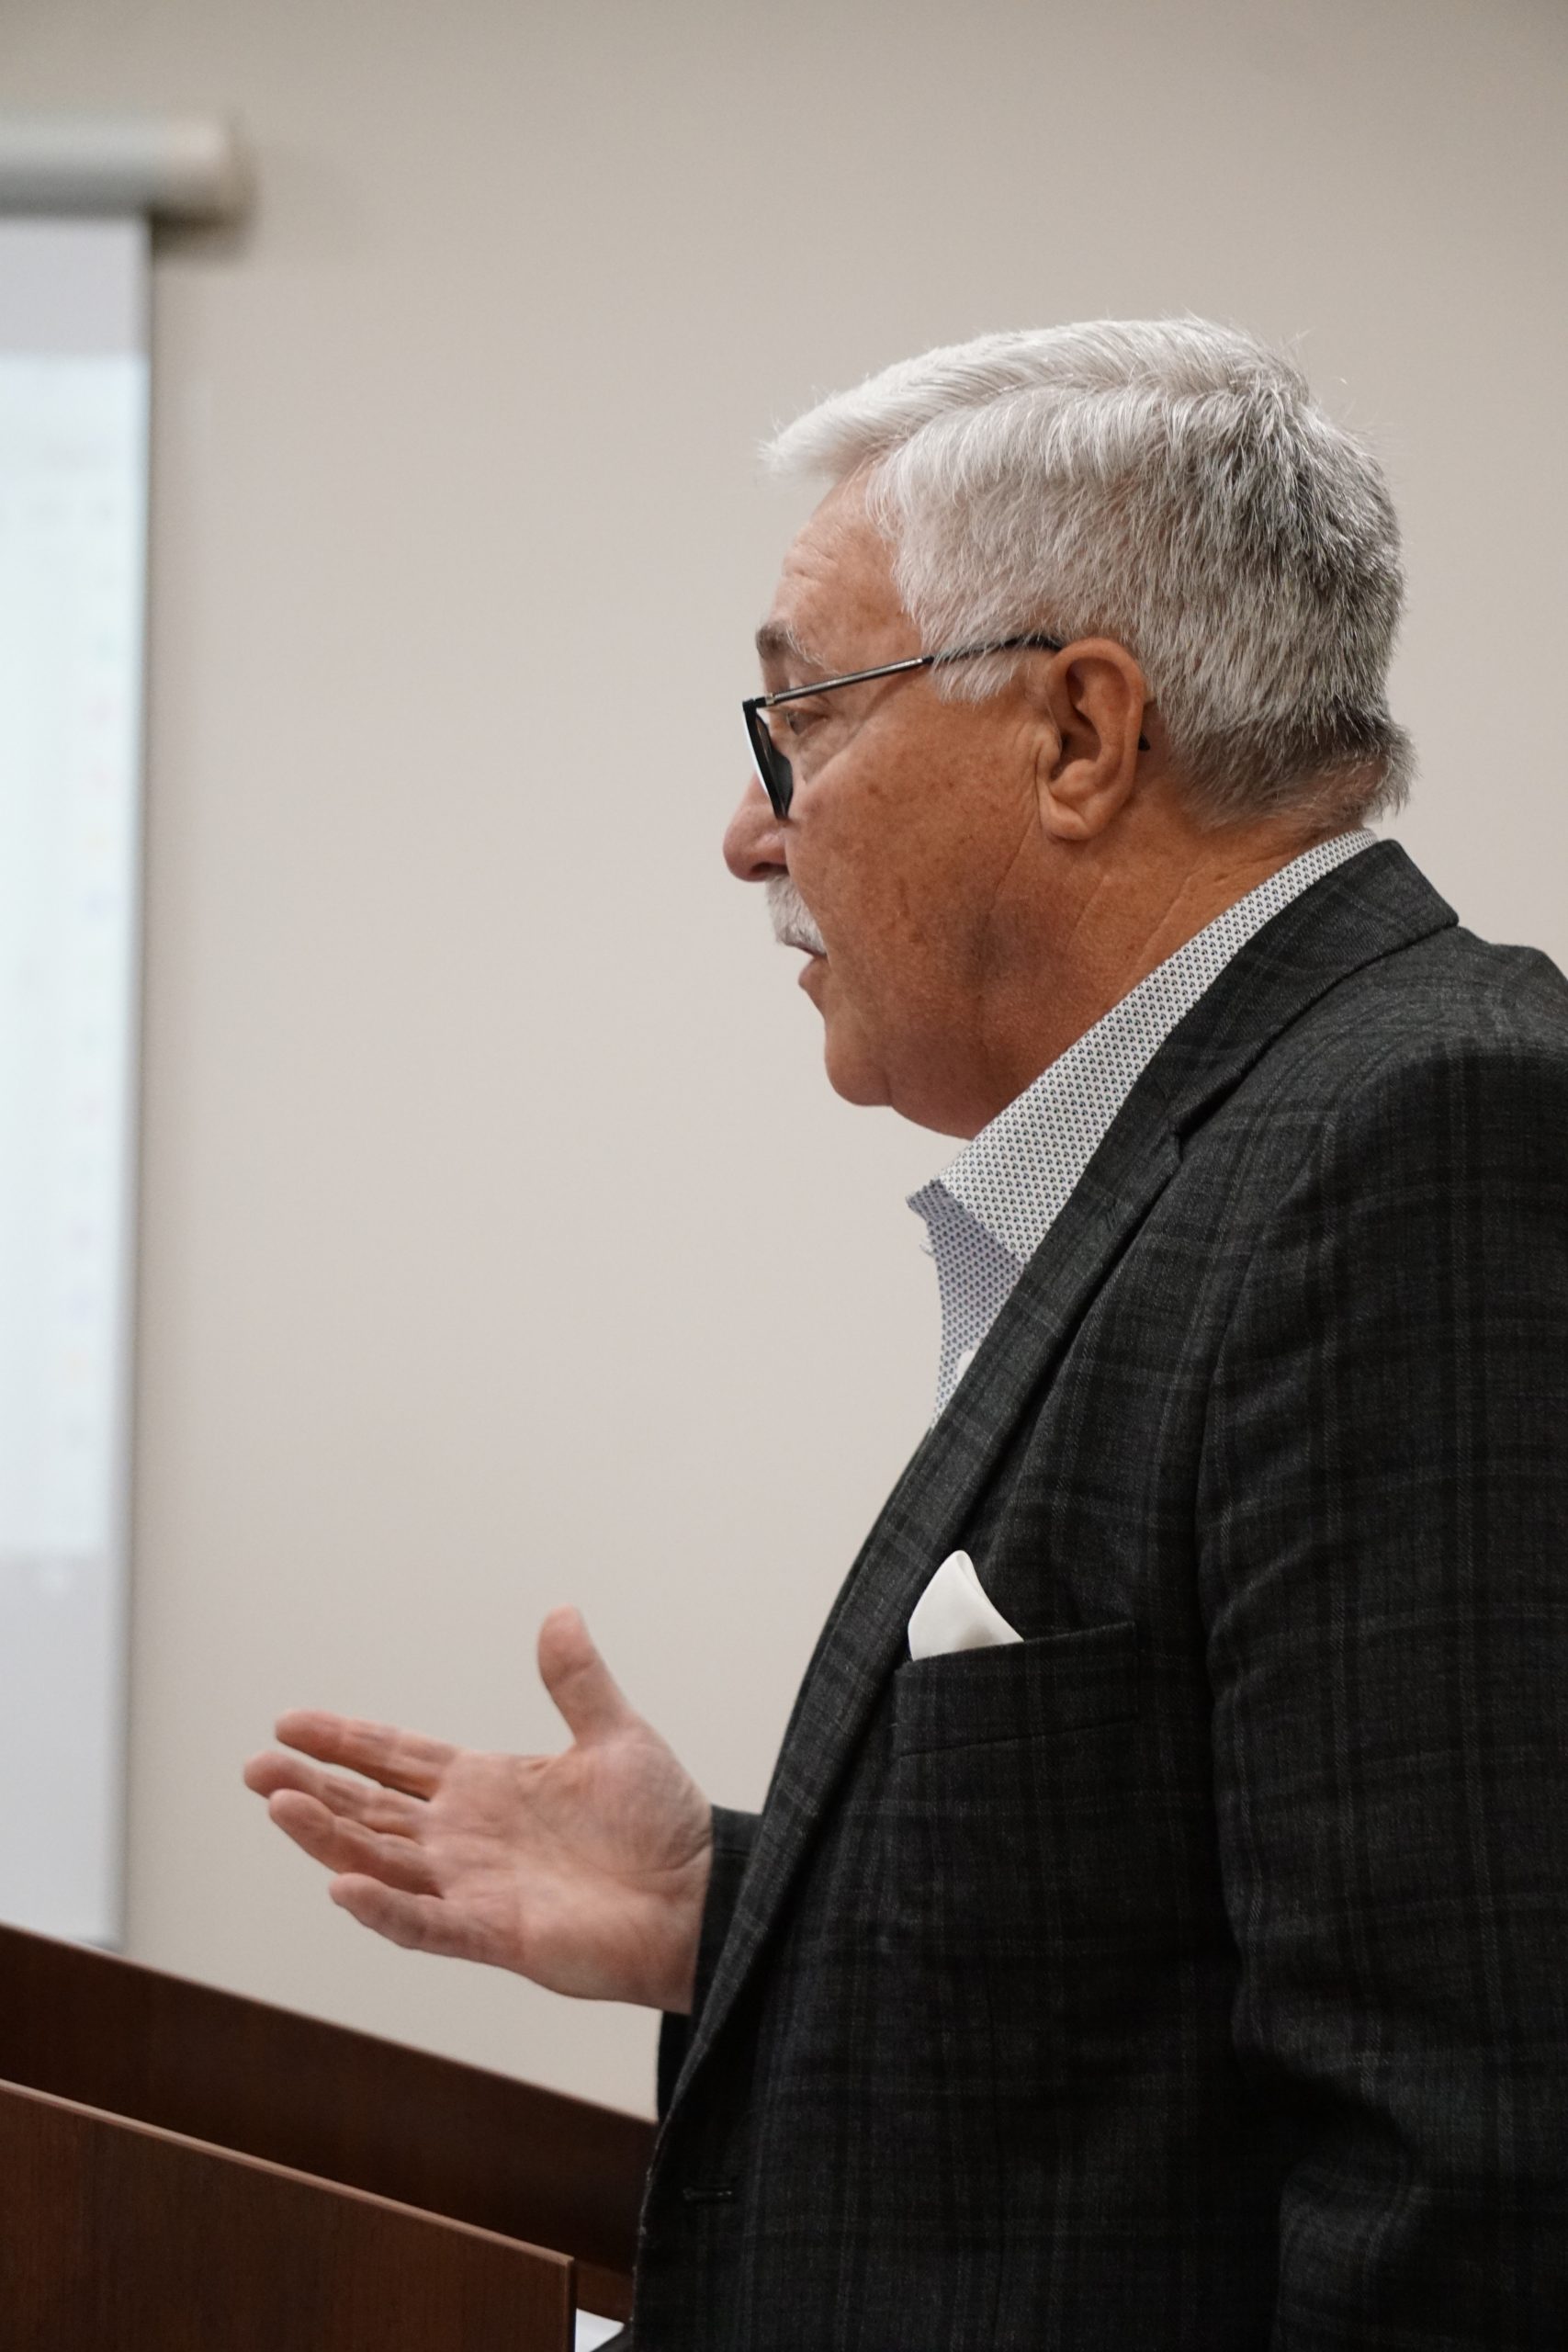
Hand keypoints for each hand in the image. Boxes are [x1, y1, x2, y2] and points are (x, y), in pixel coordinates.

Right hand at [242, 1606, 712, 2012]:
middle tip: (253, 1765)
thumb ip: (576, 1680)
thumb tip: (559, 1611)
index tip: (289, 1720)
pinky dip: (384, 1907)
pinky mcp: (495, 1934)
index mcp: (487, 1786)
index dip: (344, 1741)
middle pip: (370, 1809)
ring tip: (277, 1802)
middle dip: (311, 1786)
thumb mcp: (616, 1734)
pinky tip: (342, 1885)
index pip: (397, 1758)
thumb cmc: (662, 1824)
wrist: (701, 1897)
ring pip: (380, 1860)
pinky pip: (426, 1922)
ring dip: (327, 1836)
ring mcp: (474, 1888)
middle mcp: (467, 1838)